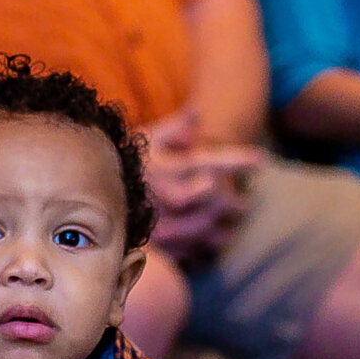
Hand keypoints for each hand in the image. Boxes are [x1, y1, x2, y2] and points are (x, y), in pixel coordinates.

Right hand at [141, 114, 260, 260]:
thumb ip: (176, 126)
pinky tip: (220, 235)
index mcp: (160, 167)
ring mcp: (154, 222)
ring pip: (198, 225)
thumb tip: (199, 110)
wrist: (97, 192)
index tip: (263, 158)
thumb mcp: (149, 138)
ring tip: (237, 215)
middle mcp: (156, 195)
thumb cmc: (132, 162)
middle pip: (204, 197)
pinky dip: (207, 243)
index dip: (235, 160)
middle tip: (246, 198)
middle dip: (230, 197)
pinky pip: (186, 249)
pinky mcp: (153, 245)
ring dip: (222, 221)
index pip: (204, 161)